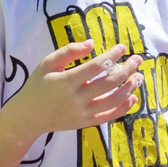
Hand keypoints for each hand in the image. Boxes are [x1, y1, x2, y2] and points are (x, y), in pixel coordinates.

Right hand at [8, 38, 143, 136]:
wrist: (28, 117)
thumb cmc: (38, 85)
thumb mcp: (47, 63)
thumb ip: (68, 51)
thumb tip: (92, 43)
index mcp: (66, 81)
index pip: (96, 66)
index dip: (112, 55)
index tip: (122, 47)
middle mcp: (76, 98)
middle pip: (109, 82)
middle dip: (127, 69)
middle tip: (138, 59)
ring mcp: (82, 113)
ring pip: (113, 100)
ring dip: (130, 88)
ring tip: (139, 76)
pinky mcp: (85, 123)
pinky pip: (109, 116)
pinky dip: (123, 107)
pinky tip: (133, 97)